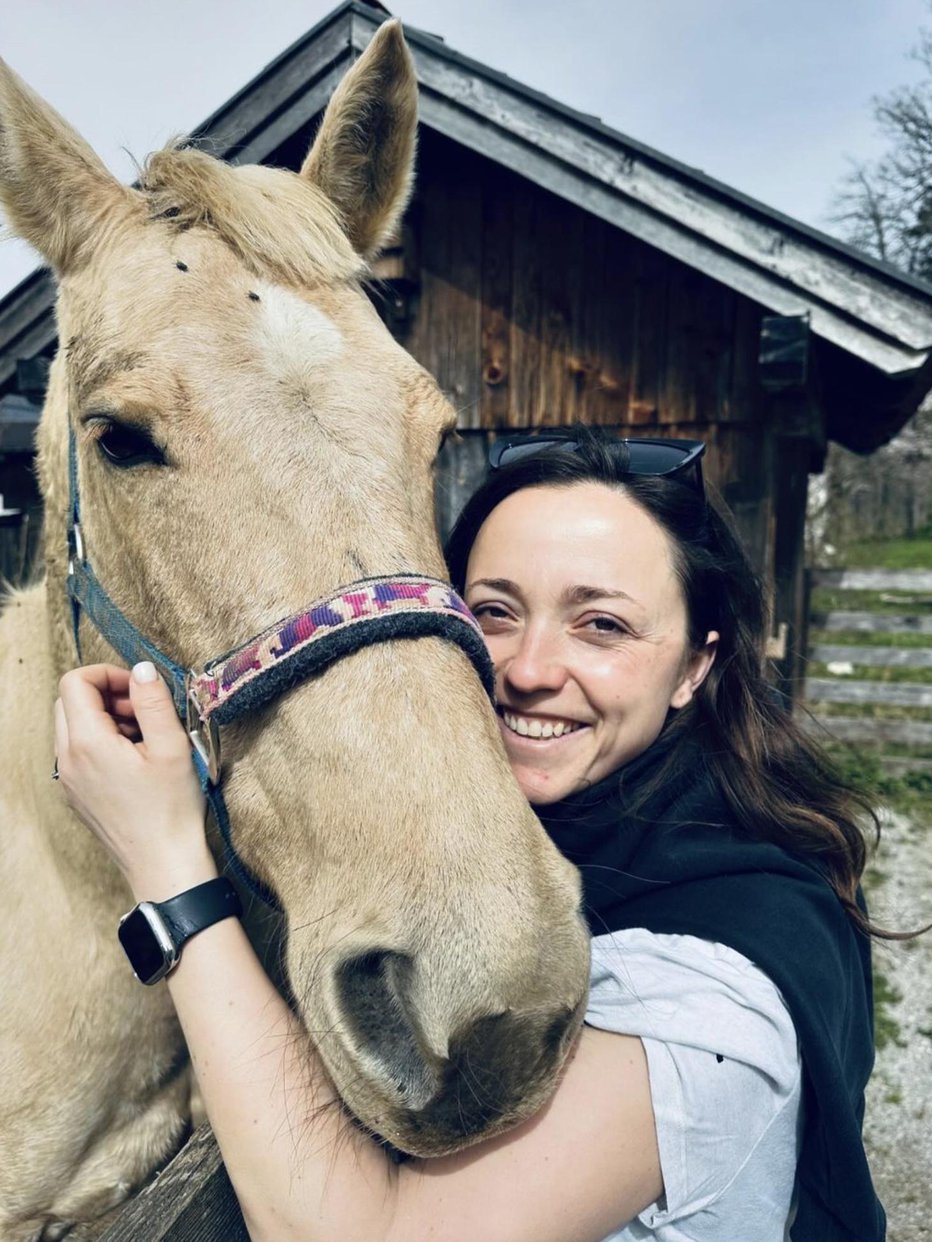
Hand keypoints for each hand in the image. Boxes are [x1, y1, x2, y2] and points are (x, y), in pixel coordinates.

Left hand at [55, 662, 216, 900]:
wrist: (163, 866)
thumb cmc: (170, 811)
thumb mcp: (172, 747)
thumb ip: (154, 701)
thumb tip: (142, 669)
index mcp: (87, 743)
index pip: (75, 682)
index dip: (108, 674)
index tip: (140, 688)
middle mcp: (67, 760)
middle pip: (70, 702)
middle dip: (107, 694)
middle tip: (145, 711)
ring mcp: (68, 779)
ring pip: (73, 726)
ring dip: (106, 717)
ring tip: (147, 736)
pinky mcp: (77, 794)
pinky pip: (79, 751)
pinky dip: (103, 741)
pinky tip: (138, 758)